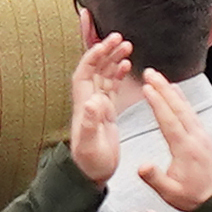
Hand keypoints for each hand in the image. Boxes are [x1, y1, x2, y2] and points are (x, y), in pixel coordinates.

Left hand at [65, 33, 138, 189]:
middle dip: (105, 51)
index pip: (85, 72)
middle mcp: (89, 102)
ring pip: (104, 75)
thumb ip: (89, 122)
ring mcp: (97, 106)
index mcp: (84, 105)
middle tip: (120, 37)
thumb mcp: (89, 144)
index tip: (106, 44)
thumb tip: (93, 101)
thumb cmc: (89, 162)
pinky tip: (127, 65)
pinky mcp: (106, 112)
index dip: (94, 56)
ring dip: (113, 59)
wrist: (91, 174)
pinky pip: (111, 86)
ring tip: (127, 46)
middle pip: (95, 68)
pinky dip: (118, 73)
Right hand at [131, 72, 211, 211]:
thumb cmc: (192, 197)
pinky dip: (182, 100)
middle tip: (150, 72)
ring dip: (172, 91)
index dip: (157, 103)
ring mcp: (201, 135)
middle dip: (163, 88)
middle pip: (178, 107)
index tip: (147, 88)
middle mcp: (195, 138)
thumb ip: (154, 178)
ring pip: (186, 107)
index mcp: (185, 149)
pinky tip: (176, 93)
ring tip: (160, 77)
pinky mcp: (204, 136)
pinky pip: (191, 113)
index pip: (169, 121)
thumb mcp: (170, 193)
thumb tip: (141, 166)